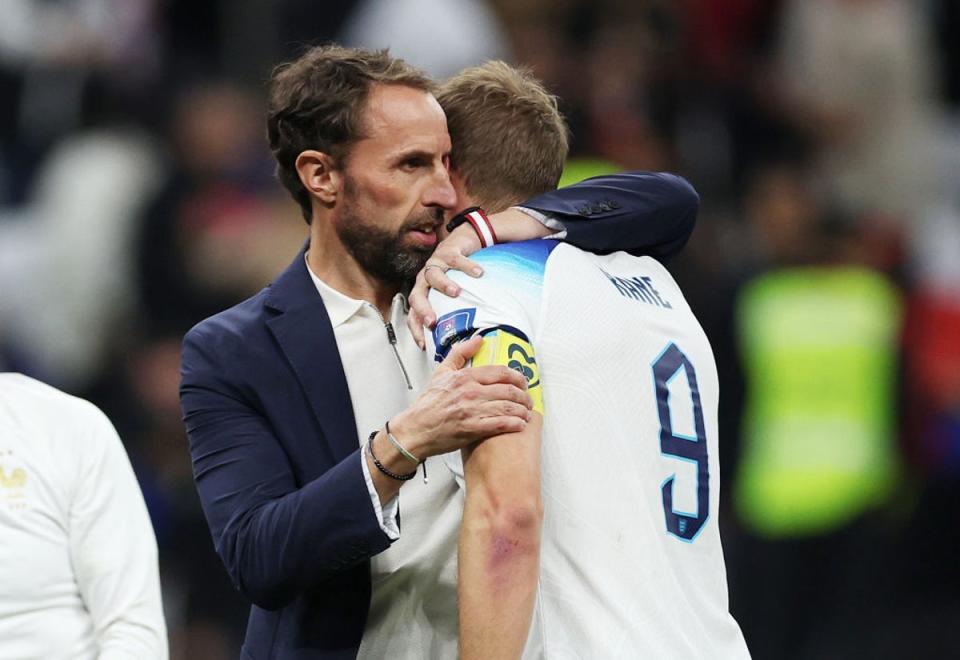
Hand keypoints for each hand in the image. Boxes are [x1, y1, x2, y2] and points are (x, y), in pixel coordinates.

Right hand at [390, 336, 532, 456]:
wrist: (415, 430)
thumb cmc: (428, 404)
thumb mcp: (441, 372)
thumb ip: (460, 353)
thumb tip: (478, 339)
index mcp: (465, 377)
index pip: (500, 372)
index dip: (517, 377)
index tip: (523, 382)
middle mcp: (470, 392)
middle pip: (509, 390)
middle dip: (524, 396)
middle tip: (528, 400)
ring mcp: (471, 411)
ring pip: (508, 407)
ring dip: (523, 411)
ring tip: (526, 413)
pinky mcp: (472, 429)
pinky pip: (501, 424)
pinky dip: (515, 424)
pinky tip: (519, 425)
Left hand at [407, 224, 483, 348]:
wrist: (462, 243)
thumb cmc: (456, 273)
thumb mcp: (450, 295)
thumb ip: (452, 312)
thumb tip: (464, 340)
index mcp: (423, 293)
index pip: (412, 314)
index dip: (415, 329)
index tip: (424, 344)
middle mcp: (425, 279)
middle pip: (416, 295)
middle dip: (423, 310)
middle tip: (433, 322)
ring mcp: (435, 264)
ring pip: (433, 275)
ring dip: (443, 285)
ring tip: (456, 292)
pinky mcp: (448, 250)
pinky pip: (456, 259)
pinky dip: (467, 266)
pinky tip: (478, 273)